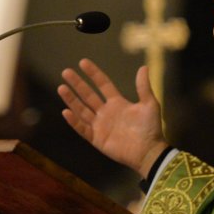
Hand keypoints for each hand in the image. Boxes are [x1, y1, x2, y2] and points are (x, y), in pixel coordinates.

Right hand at [58, 59, 167, 178]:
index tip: (83, 62)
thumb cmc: (151, 128)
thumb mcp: (149, 104)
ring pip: (82, 110)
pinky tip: (66, 112)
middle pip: (88, 95)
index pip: (102, 84)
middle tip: (66, 72)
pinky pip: (82, 129)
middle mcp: (106, 112)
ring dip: (71, 100)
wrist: (149, 151)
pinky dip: (74, 121)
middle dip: (77, 84)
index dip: (93, 74)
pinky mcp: (97, 139)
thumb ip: (143, 87)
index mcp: (117, 103)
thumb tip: (143, 67)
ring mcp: (100, 125)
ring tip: (61, 87)